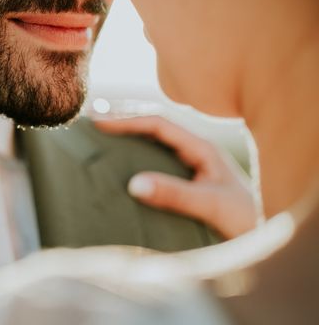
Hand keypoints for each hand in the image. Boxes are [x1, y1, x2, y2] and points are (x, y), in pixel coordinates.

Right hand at [94, 116, 258, 238]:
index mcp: (201, 148)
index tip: (100, 123)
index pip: (159, 124)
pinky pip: (155, 164)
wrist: (266, 237)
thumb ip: (175, 194)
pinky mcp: (186, 184)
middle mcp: (194, 153)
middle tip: (92, 120)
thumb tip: (133, 183)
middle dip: (123, 121)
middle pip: (153, 128)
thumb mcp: (210, 204)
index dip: (128, 120)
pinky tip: (120, 168)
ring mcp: (190, 168)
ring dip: (128, 139)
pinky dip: (134, 159)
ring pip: (153, 145)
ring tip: (98, 138)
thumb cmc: (247, 220)